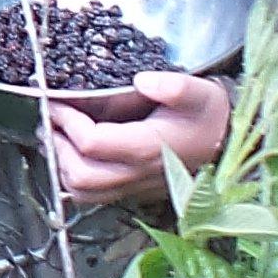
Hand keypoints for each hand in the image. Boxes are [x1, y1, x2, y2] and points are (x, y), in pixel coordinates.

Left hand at [37, 70, 232, 206]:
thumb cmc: (209, 116)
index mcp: (149, 148)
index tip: (58, 103)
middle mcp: (138, 174)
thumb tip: (142, 80)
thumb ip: (174, 85)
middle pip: (80, 176)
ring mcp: (134, 187)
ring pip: (82, 192)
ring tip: (57, 136)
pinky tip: (72, 154)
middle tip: (51, 122)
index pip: (92, 143)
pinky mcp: (132, 192)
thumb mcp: (200, 92)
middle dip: (57, 146)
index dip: (68, 122)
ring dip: (61, 165)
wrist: (226, 143)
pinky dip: (74, 178)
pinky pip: (94, 197)